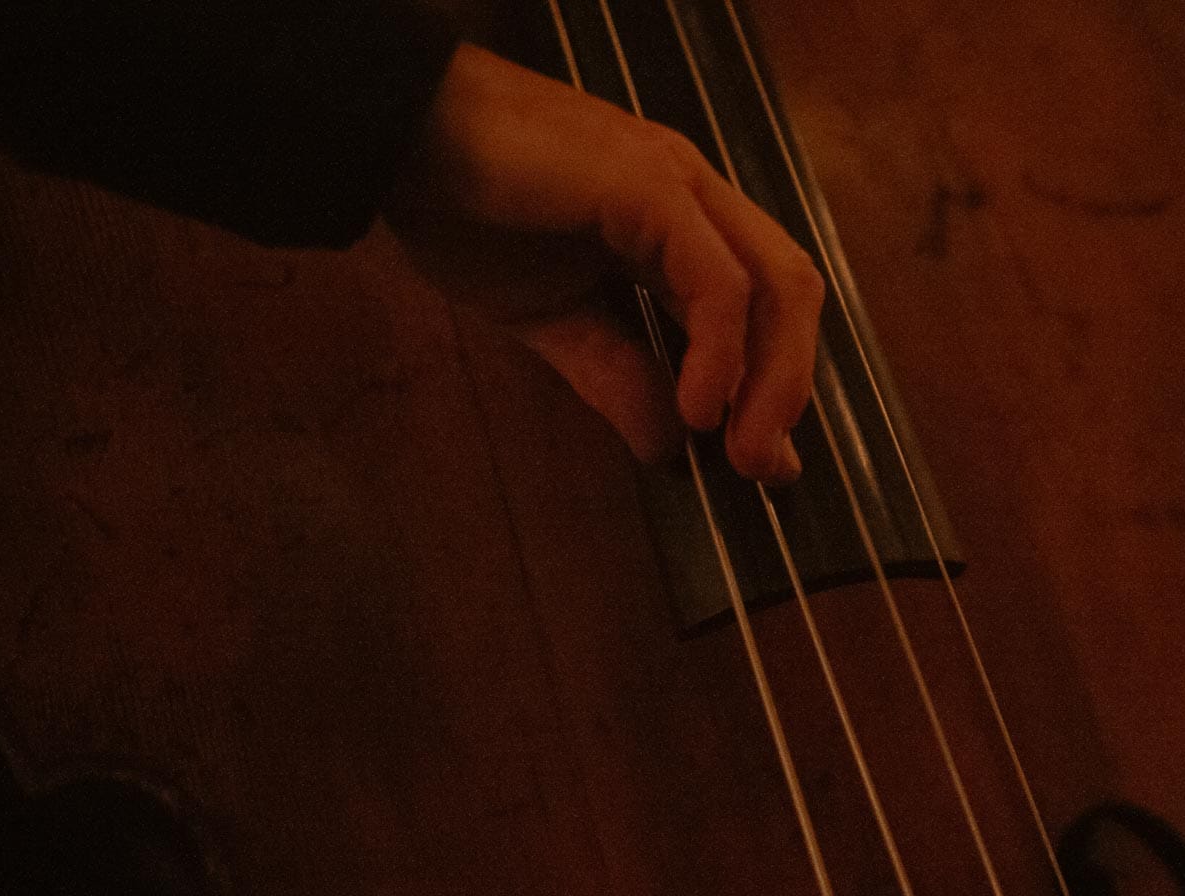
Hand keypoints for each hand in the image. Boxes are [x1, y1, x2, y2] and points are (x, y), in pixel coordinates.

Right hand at [384, 43, 822, 483]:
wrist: (395, 135)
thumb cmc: (464, 211)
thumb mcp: (552, 319)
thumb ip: (615, 375)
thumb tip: (670, 451)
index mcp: (681, 224)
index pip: (763, 304)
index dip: (775, 382)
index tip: (764, 462)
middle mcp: (698, 198)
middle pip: (789, 294)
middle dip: (788, 389)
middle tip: (762, 470)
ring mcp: (681, 184)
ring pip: (775, 283)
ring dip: (773, 381)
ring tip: (741, 455)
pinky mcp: (653, 186)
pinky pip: (717, 280)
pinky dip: (722, 351)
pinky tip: (697, 409)